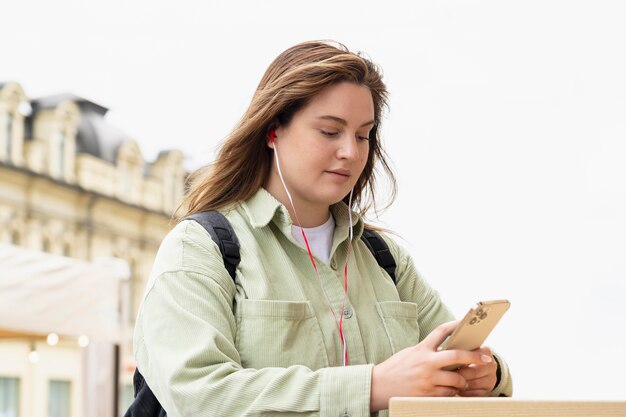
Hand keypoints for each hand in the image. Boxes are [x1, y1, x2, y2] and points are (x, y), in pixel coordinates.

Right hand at [370, 321, 494, 411]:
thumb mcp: (410, 354)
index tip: (468, 324)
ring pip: (456, 379)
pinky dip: (452, 392)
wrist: (378, 385)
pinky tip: (450, 390)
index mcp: (421, 349)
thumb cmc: (395, 369)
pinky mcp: (428, 394)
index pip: (441, 332)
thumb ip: (427, 351)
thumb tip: (446, 349)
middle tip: (486, 358)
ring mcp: (428, 379)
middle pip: (457, 356)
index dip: (456, 325)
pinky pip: (449, 393)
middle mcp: (426, 362)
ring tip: (461, 381)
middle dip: (474, 357)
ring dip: (462, 380)